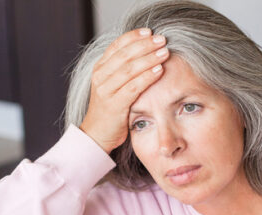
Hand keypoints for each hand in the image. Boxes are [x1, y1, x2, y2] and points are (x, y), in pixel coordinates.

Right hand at [79, 28, 171, 153]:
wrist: (97, 135)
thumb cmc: (111, 110)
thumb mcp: (114, 86)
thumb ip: (124, 70)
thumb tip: (145, 52)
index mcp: (100, 68)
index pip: (117, 45)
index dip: (134, 36)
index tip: (150, 31)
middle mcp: (100, 76)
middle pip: (124, 54)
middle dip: (145, 45)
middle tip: (162, 40)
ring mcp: (105, 90)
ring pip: (129, 69)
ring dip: (149, 59)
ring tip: (164, 52)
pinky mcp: (114, 105)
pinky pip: (133, 87)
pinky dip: (147, 77)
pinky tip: (159, 71)